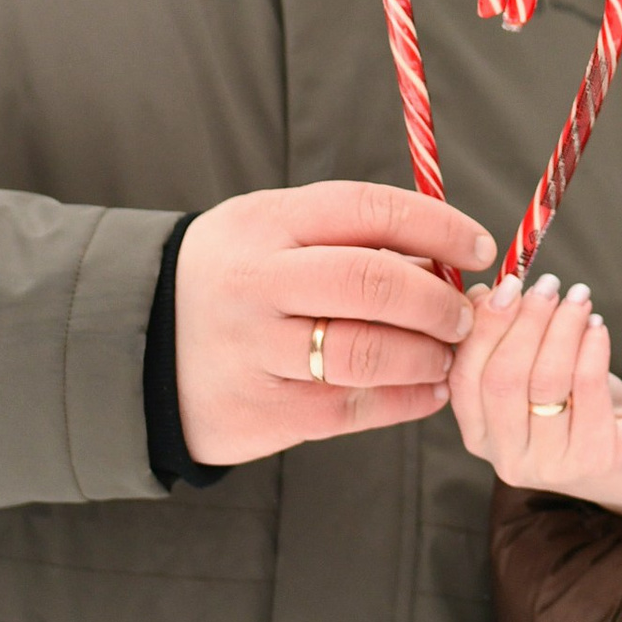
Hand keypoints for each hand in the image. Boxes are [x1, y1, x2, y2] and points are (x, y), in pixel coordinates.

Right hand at [174, 181, 496, 465]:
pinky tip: (428, 390)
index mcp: (267, 223)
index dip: (439, 226)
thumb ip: (350, 239)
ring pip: (367, 351)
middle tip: (464, 314)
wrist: (141, 348)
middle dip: (437, 300)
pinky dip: (407, 400)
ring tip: (445, 354)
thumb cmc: (236, 281)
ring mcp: (255, 349)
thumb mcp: (273, 233)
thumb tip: (450, 260)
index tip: (480, 248)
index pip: (369, 210)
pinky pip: (353, 408)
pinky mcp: (262, 411)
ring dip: (427, 355)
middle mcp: (258, 282)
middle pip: (373, 282)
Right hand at [447, 273, 621, 522]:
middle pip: (503, 378)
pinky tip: (597, 326)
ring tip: (579, 299)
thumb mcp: (534, 378)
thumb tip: (492, 291)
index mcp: (479, 435)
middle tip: (549, 285)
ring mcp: (549, 464)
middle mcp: (506, 456)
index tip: (509, 284)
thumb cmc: (578, 413)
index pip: (464, 376)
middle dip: (526, 321)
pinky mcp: (593, 458)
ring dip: (563, 328)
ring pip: (546, 381)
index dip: (484, 326)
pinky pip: (587, 388)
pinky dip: (592, 347)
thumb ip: (505, 340)